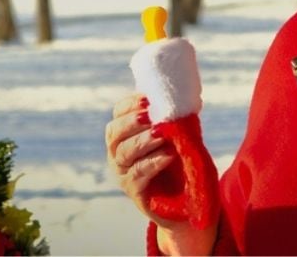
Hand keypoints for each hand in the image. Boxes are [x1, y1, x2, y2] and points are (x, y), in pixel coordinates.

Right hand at [105, 93, 216, 253]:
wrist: (182, 199)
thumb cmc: (177, 161)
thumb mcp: (174, 136)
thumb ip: (172, 119)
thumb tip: (182, 97)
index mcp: (124, 134)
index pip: (118, 113)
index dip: (130, 104)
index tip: (147, 99)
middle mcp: (117, 152)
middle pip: (114, 133)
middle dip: (132, 122)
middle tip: (150, 115)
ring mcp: (122, 172)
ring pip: (125, 153)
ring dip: (143, 140)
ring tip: (162, 134)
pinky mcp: (133, 190)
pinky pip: (138, 174)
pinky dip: (153, 162)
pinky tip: (168, 155)